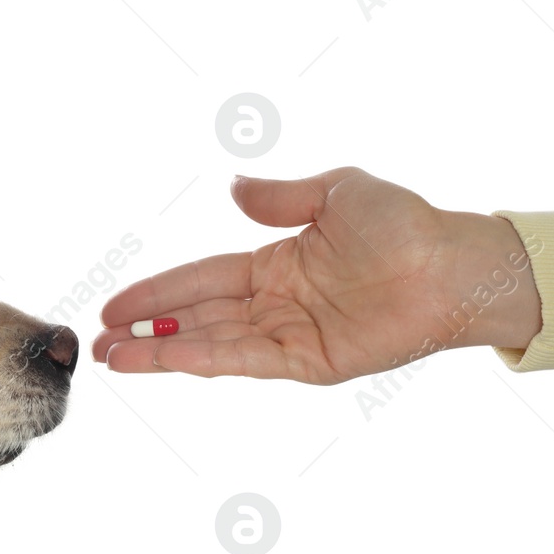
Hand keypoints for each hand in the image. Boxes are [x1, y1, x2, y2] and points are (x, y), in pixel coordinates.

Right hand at [92, 168, 541, 382]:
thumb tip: (231, 191)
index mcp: (277, 264)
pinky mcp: (311, 362)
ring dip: (161, 353)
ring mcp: (291, 336)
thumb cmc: (407, 223)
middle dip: (145, 332)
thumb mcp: (336, 192)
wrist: (455, 263)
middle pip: (195, 318)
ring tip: (113, 360)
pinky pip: (245, 360)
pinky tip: (167, 360)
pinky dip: (202, 360)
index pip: (200, 280)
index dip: (156, 292)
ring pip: (211, 344)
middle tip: (97, 343)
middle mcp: (276, 304)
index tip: (114, 305)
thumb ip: (279, 197)